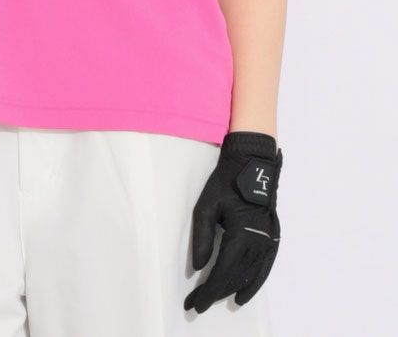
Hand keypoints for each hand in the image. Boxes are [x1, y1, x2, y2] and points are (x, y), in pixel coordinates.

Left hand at [183, 130, 282, 313]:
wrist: (251, 164)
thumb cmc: (225, 183)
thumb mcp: (206, 207)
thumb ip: (202, 239)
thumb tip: (199, 268)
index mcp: (241, 235)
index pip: (223, 272)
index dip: (208, 291)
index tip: (194, 303)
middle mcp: (259, 243)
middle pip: (236, 277)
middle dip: (216, 292)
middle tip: (197, 302)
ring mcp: (268, 241)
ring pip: (250, 275)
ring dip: (233, 290)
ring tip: (217, 300)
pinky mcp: (273, 237)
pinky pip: (265, 268)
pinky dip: (255, 283)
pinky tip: (244, 293)